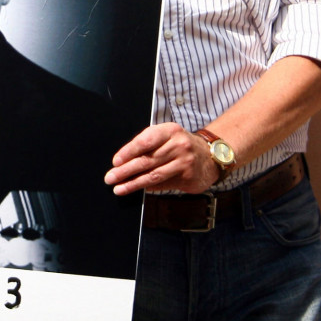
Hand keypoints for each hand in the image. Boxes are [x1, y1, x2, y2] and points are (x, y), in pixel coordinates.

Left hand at [104, 123, 220, 195]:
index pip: (146, 140)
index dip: (129, 151)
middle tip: (110, 177)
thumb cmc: (180, 145)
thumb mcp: (167, 137)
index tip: (115, 161)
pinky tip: (137, 189)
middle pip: (147, 160)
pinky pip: (163, 184)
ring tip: (118, 188)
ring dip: (133, 183)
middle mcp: (179, 145)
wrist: (210, 157)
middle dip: (125, 171)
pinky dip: (148, 188)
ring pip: (154, 175)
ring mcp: (184, 162)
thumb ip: (148, 144)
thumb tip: (121, 162)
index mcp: (170, 131)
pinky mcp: (187, 178)